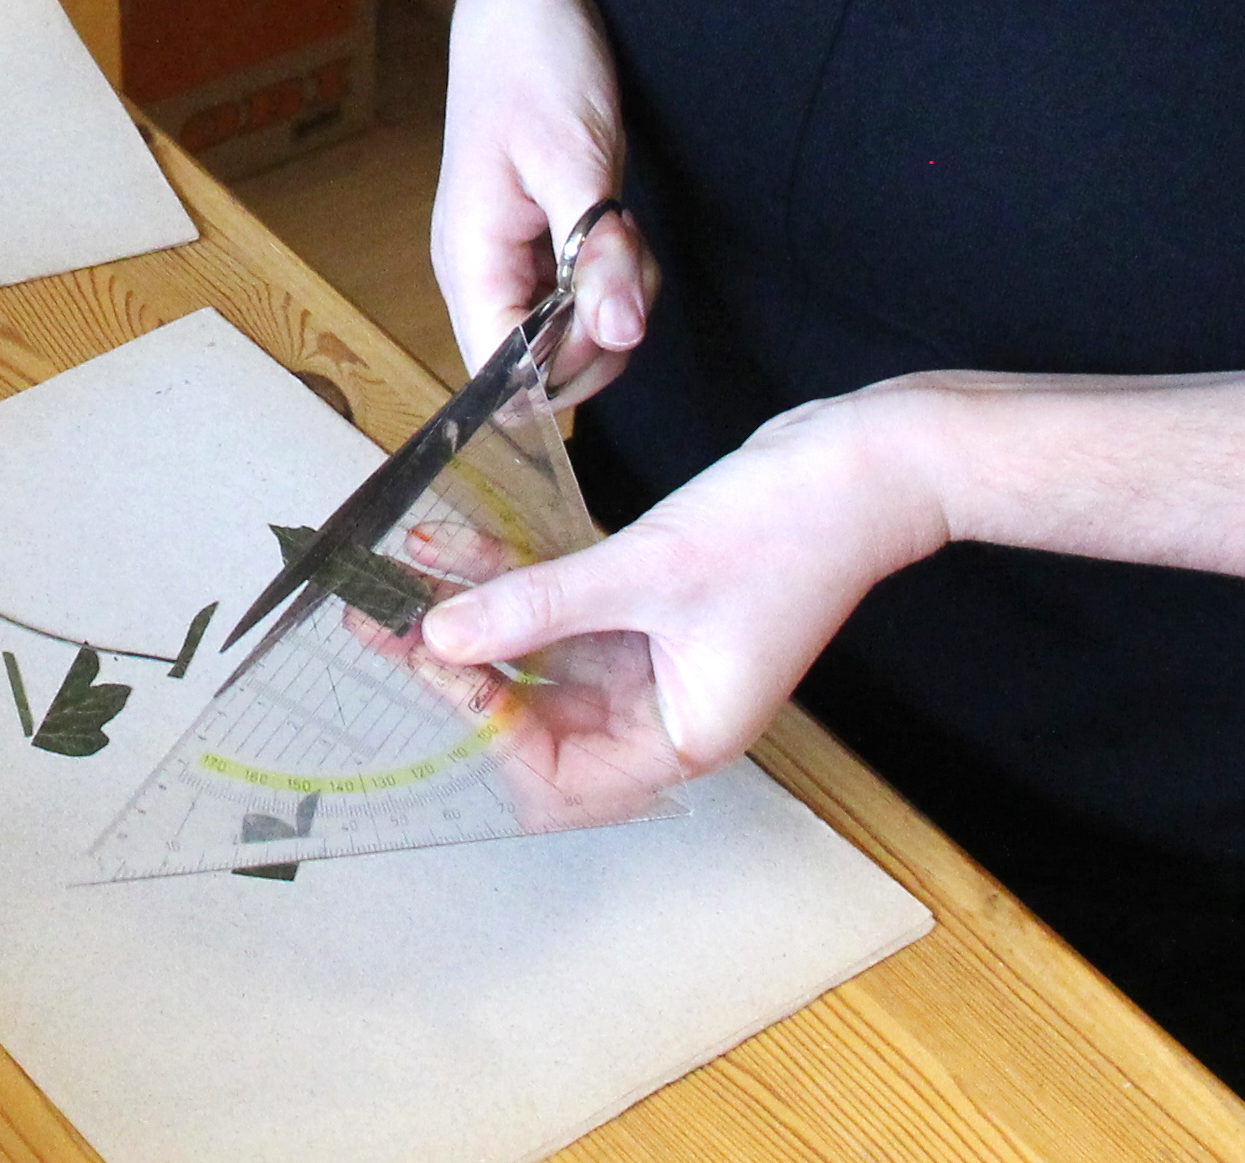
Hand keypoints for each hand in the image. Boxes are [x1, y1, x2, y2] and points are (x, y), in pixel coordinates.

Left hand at [415, 392, 951, 777]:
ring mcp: (656, 657)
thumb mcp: (646, 571)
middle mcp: (663, 712)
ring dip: (472, 624)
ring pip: (540, 660)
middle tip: (380, 630)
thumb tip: (441, 640)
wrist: (864, 463)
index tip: (435, 670)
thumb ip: (538, 608)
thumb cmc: (786, 531)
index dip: (490, 734)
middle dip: (460, 677)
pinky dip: (512, 582)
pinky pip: (563, 609)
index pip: (559, 781)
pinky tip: (453, 549)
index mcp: (679, 738)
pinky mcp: (650, 603)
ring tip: (396, 585)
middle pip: (537, 723)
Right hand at [433, 0, 653, 399]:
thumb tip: (620, 336)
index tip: (614, 318)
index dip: (563, 373)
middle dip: (601, 336)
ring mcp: (506, 255)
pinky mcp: (535, 239)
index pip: (499, 377)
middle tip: (628, 263)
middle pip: (536, 367)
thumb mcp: (577, 158)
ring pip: (564, 333)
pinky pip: (575, 292)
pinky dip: (611, 275)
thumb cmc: (535, 63)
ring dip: (612, 302)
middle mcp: (478, 269)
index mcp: (469, 259)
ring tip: (624, 227)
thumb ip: (596, 253)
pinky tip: (618, 222)